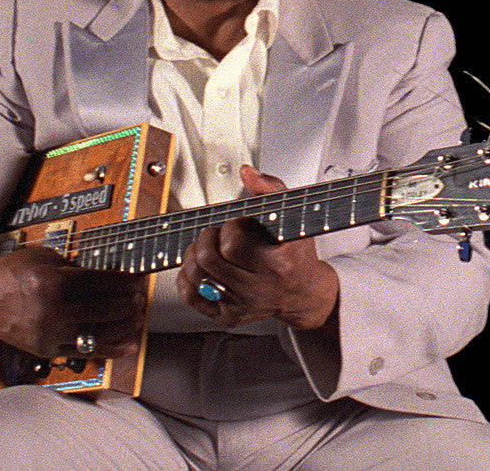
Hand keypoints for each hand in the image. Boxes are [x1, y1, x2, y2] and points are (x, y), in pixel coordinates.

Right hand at [0, 246, 146, 358]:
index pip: (101, 282)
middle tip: (142, 297)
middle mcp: (53, 310)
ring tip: (139, 317)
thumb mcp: (43, 257)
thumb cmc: (11, 273)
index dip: (125, 282)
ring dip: (125, 326)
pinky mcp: (47, 350)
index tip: (139, 280)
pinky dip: (111, 349)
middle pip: (105, 308)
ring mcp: (50, 333)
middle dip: (129, 303)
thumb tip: (105, 273)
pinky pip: (86, 352)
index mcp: (53, 282)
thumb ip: (74, 266)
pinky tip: (130, 343)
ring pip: (100, 333)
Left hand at [176, 165, 339, 332]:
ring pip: (196, 276)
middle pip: (209, 259)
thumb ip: (271, 189)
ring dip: (194, 254)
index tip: (239, 223)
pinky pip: (191, 297)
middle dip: (207, 237)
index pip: (234, 243)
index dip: (230, 226)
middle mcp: (258, 290)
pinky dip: (186, 277)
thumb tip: (246, 173)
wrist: (303, 293)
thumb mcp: (293, 217)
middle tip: (218, 232)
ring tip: (207, 246)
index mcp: (277, 265)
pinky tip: (200, 267)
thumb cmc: (296, 253)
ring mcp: (241, 306)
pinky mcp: (227, 317)